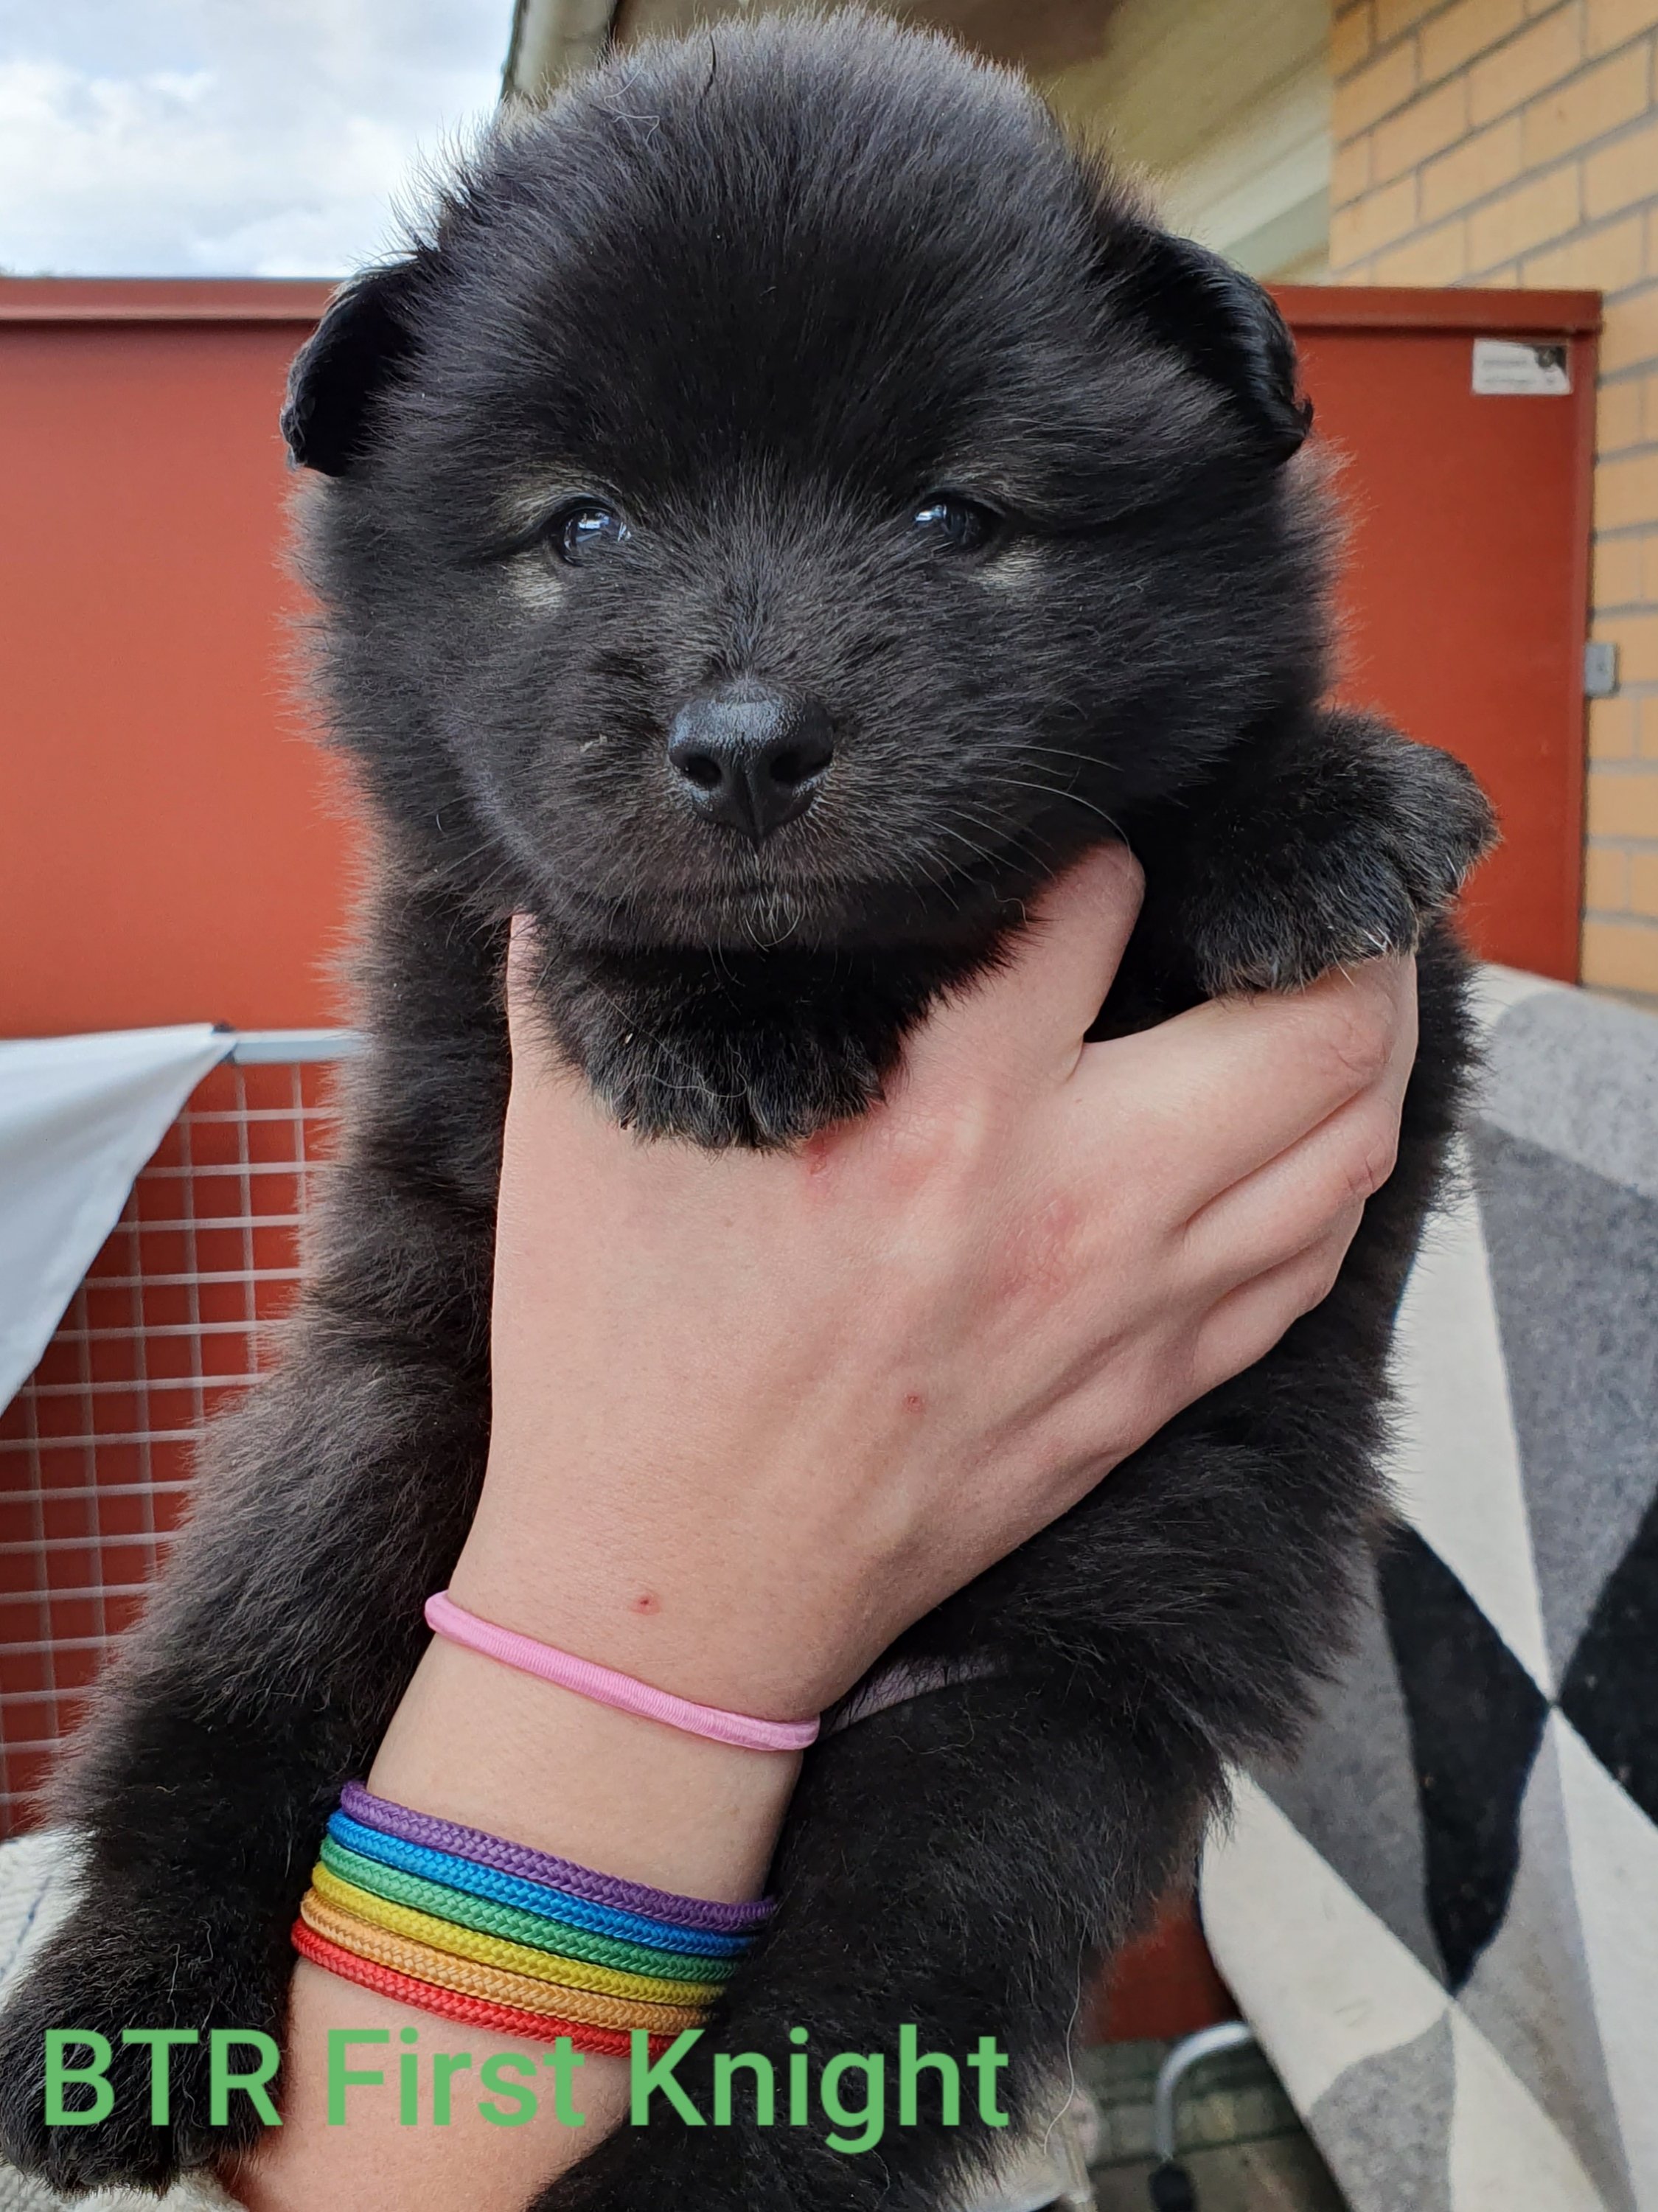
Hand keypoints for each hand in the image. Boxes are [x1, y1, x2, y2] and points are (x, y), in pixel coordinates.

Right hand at [454, 845, 1415, 1723]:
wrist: (672, 1592)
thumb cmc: (623, 1361)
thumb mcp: (578, 1127)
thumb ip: (607, 960)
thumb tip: (621, 852)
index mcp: (936, 1117)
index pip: (1099, 901)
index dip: (1093, 839)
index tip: (1071, 832)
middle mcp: (1072, 1206)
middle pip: (1315, 1023)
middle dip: (1331, 917)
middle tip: (1293, 871)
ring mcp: (1131, 1312)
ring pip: (1349, 1141)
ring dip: (1362, 1035)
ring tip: (1331, 973)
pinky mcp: (1146, 1393)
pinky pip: (1310, 1262)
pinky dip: (1332, 1172)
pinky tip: (1300, 1130)